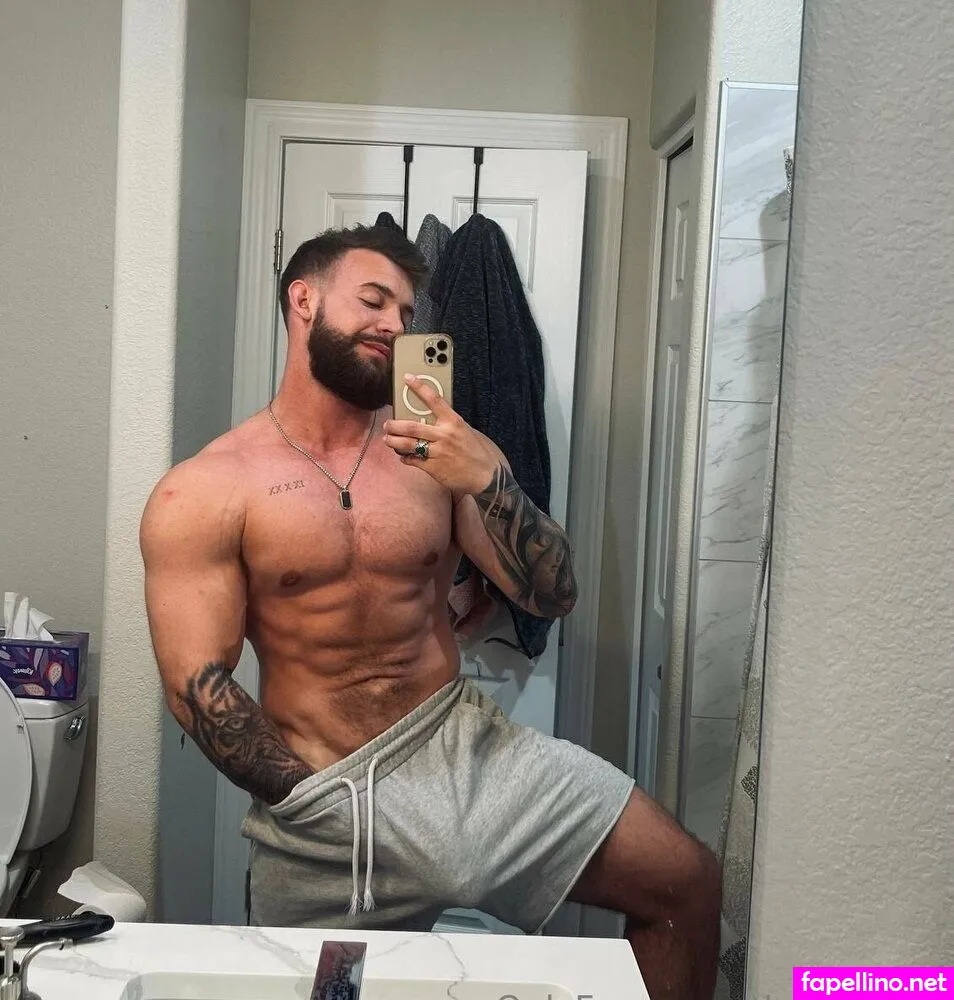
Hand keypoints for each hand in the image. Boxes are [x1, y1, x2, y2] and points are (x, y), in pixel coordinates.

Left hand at [382, 375, 500, 498]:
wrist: (486, 475)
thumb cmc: (478, 452)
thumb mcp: (467, 432)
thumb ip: (450, 425)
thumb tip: (434, 419)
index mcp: (453, 422)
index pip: (434, 400)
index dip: (419, 387)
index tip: (407, 378)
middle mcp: (444, 435)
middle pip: (411, 426)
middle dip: (394, 425)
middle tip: (388, 425)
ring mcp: (438, 452)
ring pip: (407, 444)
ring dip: (393, 441)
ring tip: (387, 440)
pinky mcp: (433, 468)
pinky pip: (413, 460)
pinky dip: (405, 458)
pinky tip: (403, 457)